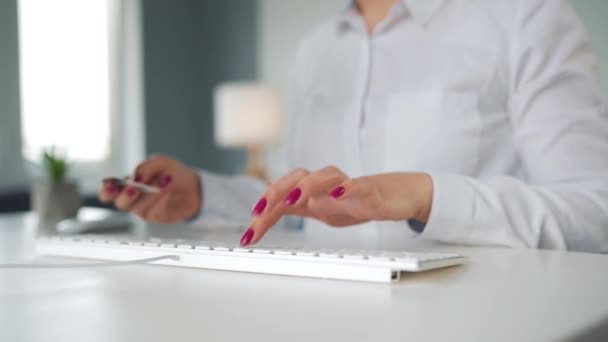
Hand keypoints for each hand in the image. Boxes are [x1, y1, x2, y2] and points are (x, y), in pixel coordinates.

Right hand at [98, 155, 201, 223]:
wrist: (194, 187)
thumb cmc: (175, 173)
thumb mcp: (161, 162)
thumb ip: (146, 167)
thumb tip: (136, 178)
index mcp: (131, 182)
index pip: (111, 189)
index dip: (106, 190)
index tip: (109, 187)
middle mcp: (134, 197)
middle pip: (119, 203)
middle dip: (124, 197)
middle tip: (133, 190)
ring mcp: (144, 208)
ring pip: (137, 207)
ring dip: (148, 197)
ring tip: (161, 187)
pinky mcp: (155, 216)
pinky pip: (152, 212)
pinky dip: (159, 202)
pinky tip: (166, 194)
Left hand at [240, 166, 432, 245]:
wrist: (393, 196)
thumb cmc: (355, 202)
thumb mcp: (322, 211)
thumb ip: (297, 208)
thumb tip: (270, 208)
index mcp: (312, 192)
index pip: (283, 198)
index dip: (264, 212)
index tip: (249, 234)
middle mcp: (326, 184)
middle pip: (298, 178)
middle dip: (276, 192)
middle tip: (259, 211)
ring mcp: (347, 185)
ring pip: (326, 176)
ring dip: (307, 186)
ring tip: (292, 199)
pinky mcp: (370, 190)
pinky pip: (358, 185)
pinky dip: (347, 188)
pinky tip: (339, 193)